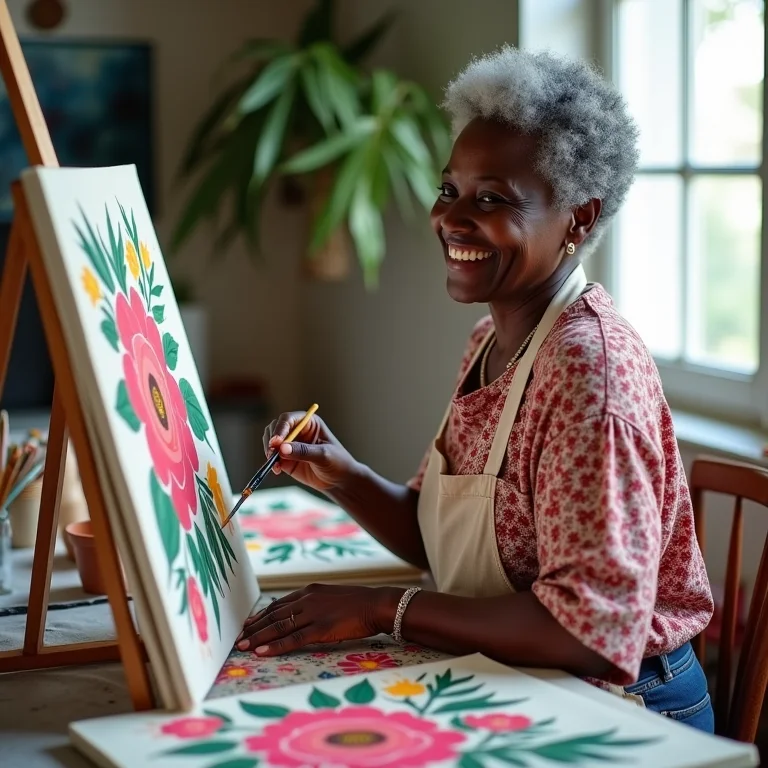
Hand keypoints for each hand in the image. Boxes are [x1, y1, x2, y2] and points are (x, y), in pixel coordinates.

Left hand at [236, 583, 403, 654]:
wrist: (377, 604)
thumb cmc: (358, 603)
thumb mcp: (331, 596)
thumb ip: (314, 603)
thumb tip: (300, 613)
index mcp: (309, 591)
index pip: (279, 604)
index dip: (261, 616)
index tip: (248, 624)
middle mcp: (307, 600)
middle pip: (274, 615)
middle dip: (254, 627)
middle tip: (238, 637)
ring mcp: (313, 614)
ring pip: (279, 626)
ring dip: (258, 636)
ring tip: (242, 645)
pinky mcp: (321, 628)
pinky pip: (293, 639)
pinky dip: (275, 646)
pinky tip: (261, 651)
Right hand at [263, 411, 358, 490]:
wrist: (339, 481)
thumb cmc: (337, 462)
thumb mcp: (323, 455)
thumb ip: (303, 451)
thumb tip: (282, 449)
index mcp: (309, 422)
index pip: (289, 419)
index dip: (280, 428)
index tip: (276, 441)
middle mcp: (297, 430)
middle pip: (276, 427)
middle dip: (272, 439)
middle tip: (272, 453)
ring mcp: (290, 444)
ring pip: (271, 441)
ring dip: (269, 451)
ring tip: (275, 463)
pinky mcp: (286, 458)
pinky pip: (273, 457)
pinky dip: (271, 462)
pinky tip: (277, 470)